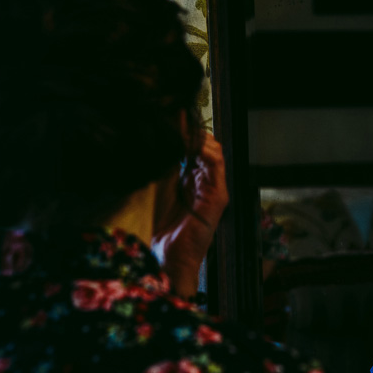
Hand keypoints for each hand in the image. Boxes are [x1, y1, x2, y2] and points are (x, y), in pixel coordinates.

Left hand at [152, 131, 228, 297]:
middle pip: (206, 144)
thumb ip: (161, 165)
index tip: (169, 115)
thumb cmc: (161, 228)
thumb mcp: (156, 188)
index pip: (193, 145)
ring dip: (199, 138)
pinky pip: (217, 166)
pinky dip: (206, 152)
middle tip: (176, 121)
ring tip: (183, 132)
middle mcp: (204, 181)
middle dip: (192, 130)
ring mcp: (213, 188)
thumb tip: (155, 138)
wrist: (168, 257)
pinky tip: (191, 146)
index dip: (184, 130)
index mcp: (190, 178)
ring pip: (214, 151)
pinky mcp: (217, 197)